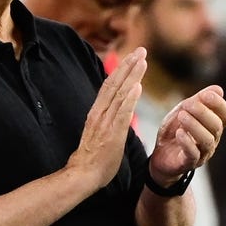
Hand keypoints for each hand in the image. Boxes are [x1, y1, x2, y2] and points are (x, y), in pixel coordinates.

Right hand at [68, 47, 145, 188]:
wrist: (83, 175)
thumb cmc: (93, 159)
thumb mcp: (101, 134)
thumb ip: (109, 121)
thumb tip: (120, 114)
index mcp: (97, 113)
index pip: (110, 86)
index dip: (122, 70)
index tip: (133, 58)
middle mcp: (99, 113)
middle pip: (114, 83)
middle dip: (128, 65)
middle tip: (141, 50)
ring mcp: (104, 122)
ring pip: (119, 93)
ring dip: (132, 76)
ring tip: (142, 61)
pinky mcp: (111, 133)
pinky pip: (121, 113)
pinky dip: (129, 98)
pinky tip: (137, 86)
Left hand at [149, 85, 225, 184]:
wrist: (160, 155)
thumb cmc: (174, 131)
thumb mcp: (183, 111)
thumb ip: (199, 100)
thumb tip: (218, 89)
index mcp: (213, 125)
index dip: (220, 104)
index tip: (205, 95)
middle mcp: (212, 139)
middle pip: (217, 126)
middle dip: (203, 112)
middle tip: (187, 105)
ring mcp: (202, 153)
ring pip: (207, 140)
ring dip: (194, 125)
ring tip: (181, 116)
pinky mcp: (189, 163)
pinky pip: (193, 154)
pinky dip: (187, 142)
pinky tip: (179, 132)